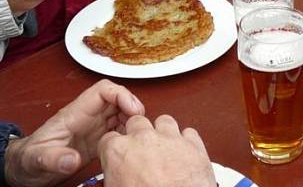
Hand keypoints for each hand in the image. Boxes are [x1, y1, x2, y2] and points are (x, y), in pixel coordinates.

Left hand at [4, 79, 143, 186]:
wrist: (24, 169)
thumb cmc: (28, 160)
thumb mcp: (37, 160)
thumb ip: (54, 158)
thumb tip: (72, 160)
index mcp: (75, 113)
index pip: (103, 90)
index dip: (122, 95)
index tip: (133, 110)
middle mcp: (87, 116)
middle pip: (117, 98)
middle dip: (132, 106)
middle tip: (139, 124)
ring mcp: (93, 127)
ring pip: (120, 112)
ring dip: (132, 119)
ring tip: (135, 135)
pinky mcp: (97, 139)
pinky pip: (118, 128)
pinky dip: (127, 132)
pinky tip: (128, 143)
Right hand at [99, 114, 215, 186]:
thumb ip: (112, 179)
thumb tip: (112, 183)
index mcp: (119, 151)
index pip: (108, 139)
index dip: (112, 148)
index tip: (117, 155)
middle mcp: (144, 139)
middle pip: (136, 122)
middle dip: (137, 134)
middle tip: (140, 150)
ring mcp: (170, 138)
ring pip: (164, 121)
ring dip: (162, 132)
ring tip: (162, 148)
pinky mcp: (193, 144)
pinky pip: (188, 133)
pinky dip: (185, 141)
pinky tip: (182, 152)